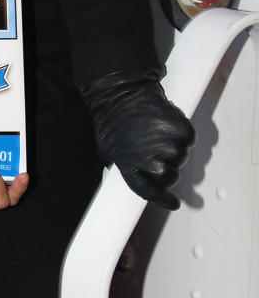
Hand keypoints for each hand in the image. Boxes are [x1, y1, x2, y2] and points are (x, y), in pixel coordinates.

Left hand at [79, 68, 194, 210]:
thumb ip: (124, 168)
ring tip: (156, 132)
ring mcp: (168, 146)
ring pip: (180, 158)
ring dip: (173, 148)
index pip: (150, 192)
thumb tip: (137, 179)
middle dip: (167, 168)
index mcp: (130, 168)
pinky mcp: (182, 132)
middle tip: (156, 150)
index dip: (162, 199)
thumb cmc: (113, 120)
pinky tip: (166, 125)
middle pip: (170, 177)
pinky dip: (181, 134)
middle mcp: (151, 161)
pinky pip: (188, 140)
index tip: (173, 204)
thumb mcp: (109, 150)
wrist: (121, 93)